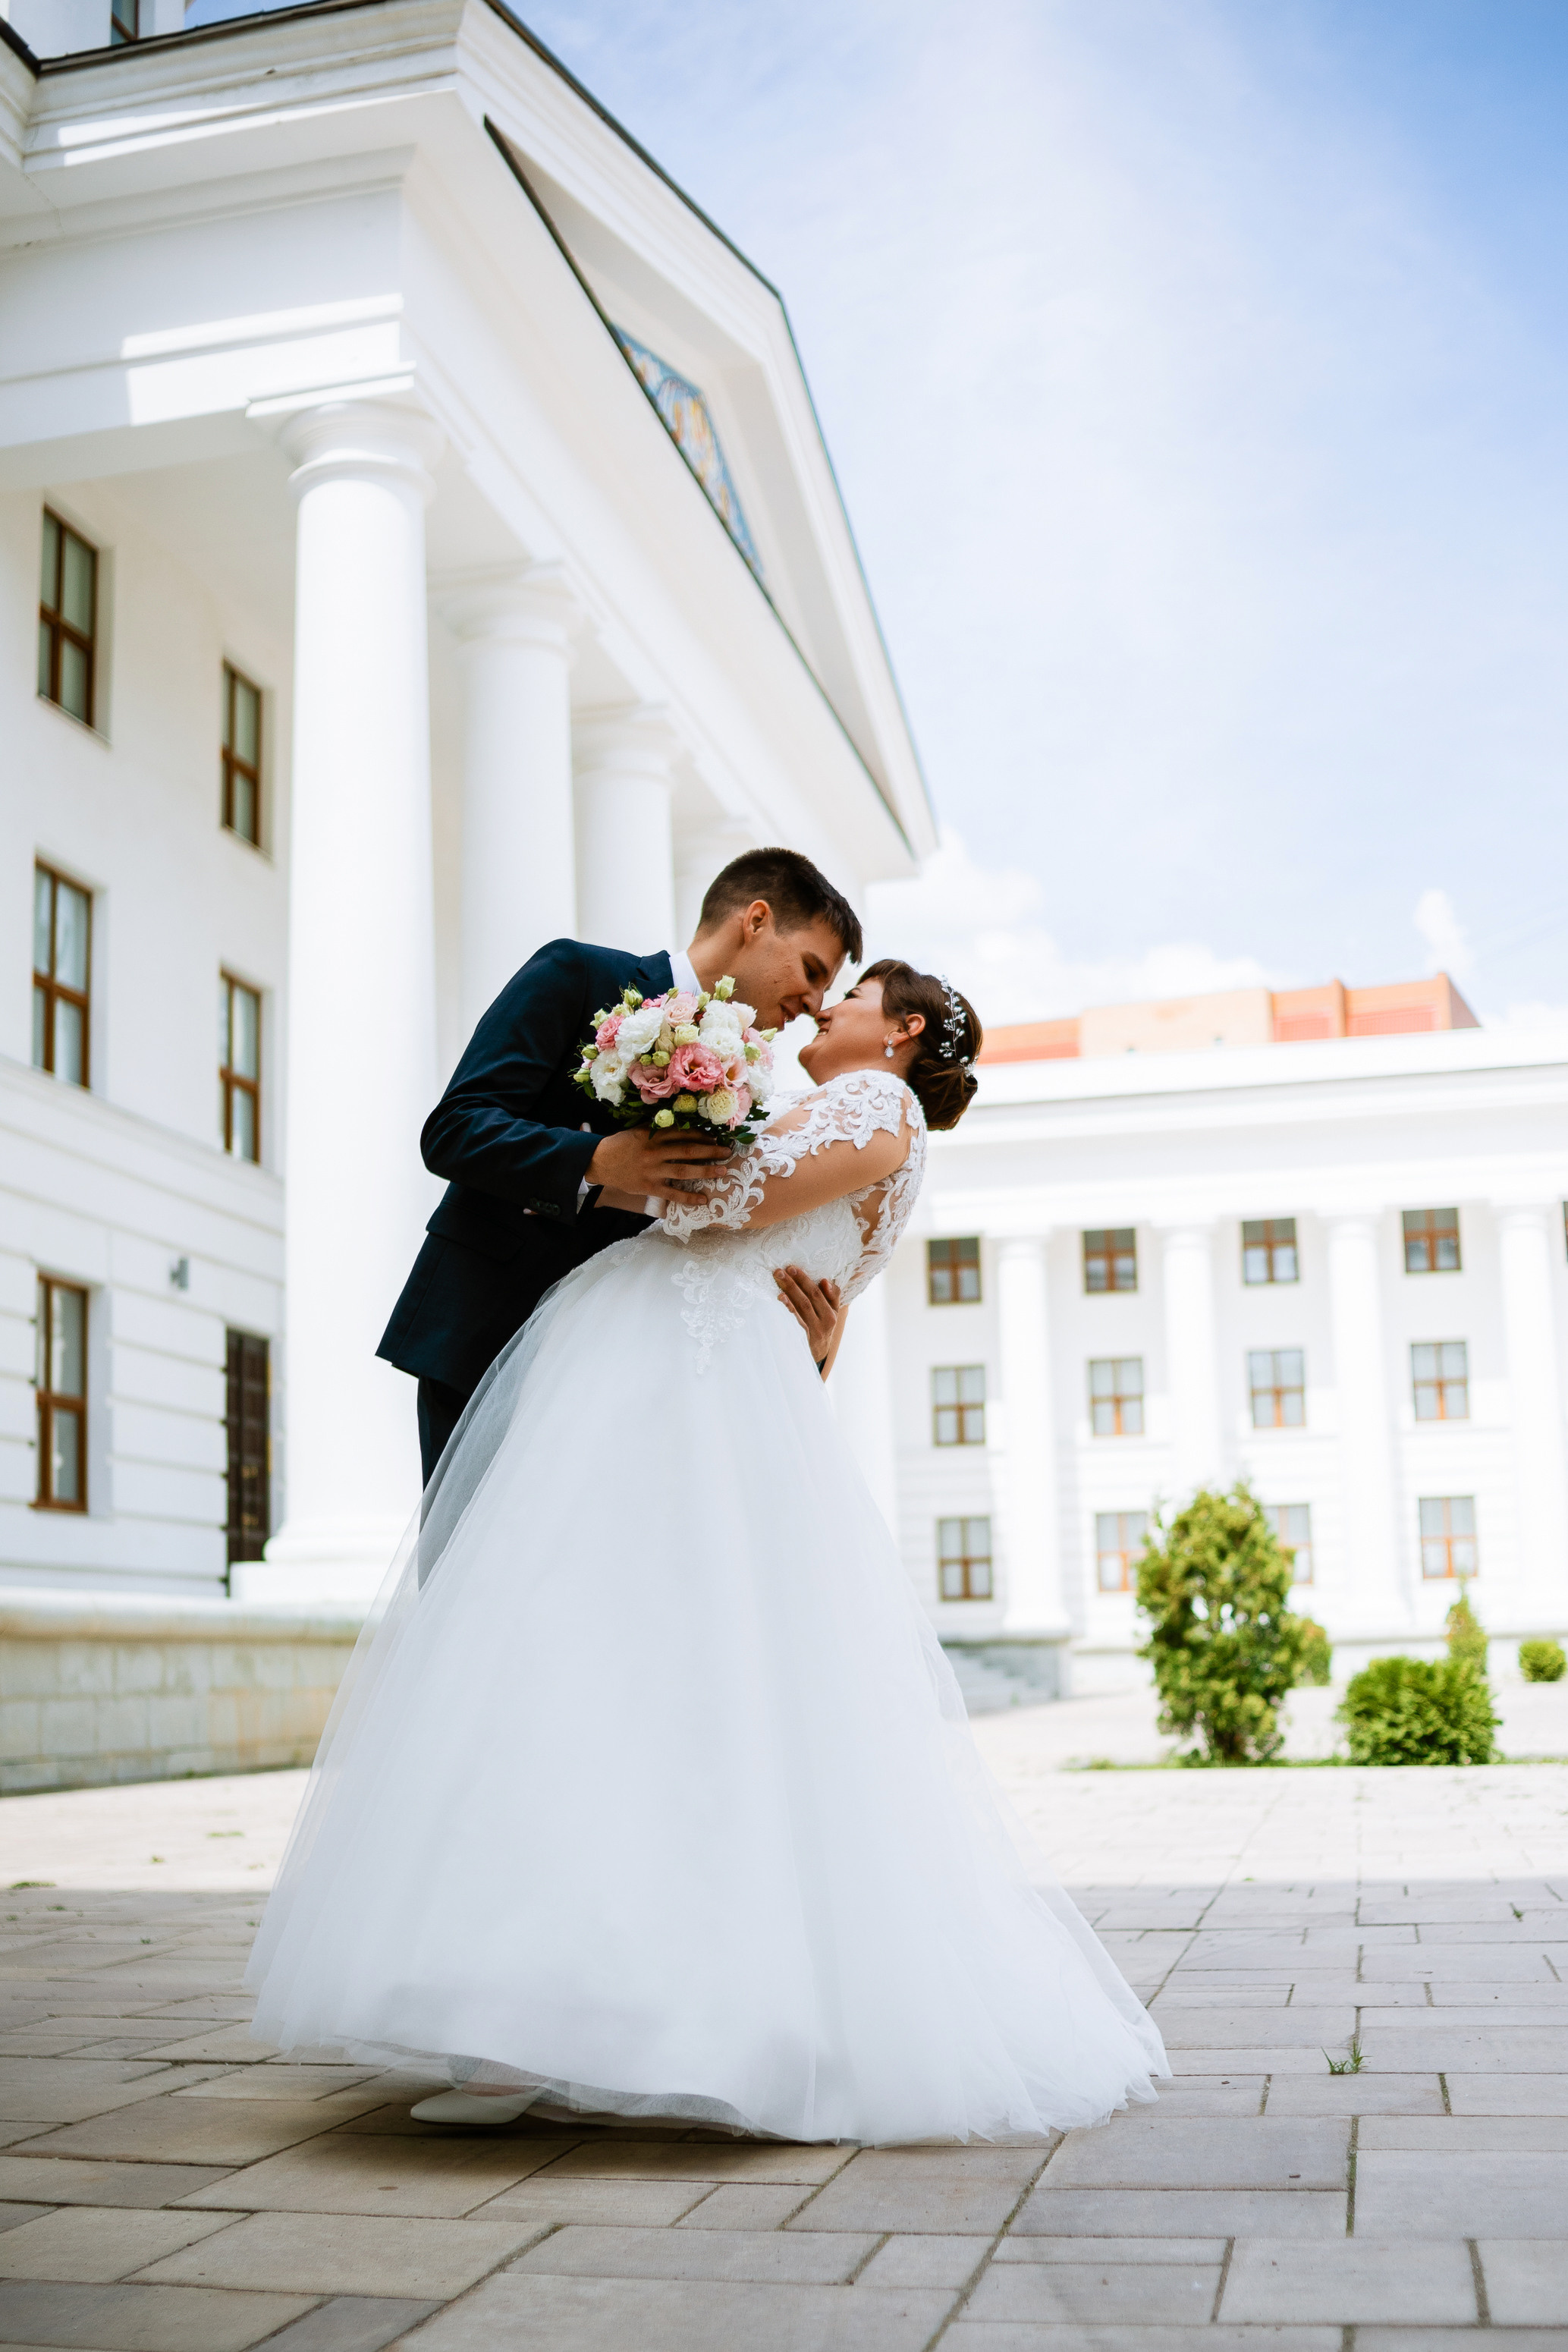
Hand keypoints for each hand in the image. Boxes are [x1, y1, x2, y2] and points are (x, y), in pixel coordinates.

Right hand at [586, 1125, 733, 1205]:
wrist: (599, 1162)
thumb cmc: (621, 1145)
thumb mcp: (638, 1131)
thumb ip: (658, 1130)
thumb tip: (683, 1127)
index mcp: (653, 1135)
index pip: (682, 1133)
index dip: (701, 1135)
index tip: (715, 1137)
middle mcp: (655, 1152)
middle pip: (687, 1151)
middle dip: (710, 1151)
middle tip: (727, 1151)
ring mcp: (652, 1171)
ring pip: (683, 1171)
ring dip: (705, 1171)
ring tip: (722, 1171)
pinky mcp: (649, 1187)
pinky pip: (672, 1193)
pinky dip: (688, 1197)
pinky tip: (703, 1200)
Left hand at [772, 1265, 842, 1365]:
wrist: (820, 1352)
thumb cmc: (824, 1325)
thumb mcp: (832, 1312)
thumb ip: (832, 1295)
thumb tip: (824, 1281)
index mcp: (833, 1312)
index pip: (819, 1292)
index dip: (805, 1280)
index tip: (792, 1268)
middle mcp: (826, 1321)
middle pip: (810, 1298)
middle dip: (794, 1282)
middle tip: (780, 1271)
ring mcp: (815, 1329)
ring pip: (802, 1307)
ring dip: (790, 1291)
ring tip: (778, 1279)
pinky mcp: (805, 1336)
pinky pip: (797, 1319)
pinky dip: (789, 1307)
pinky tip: (781, 1298)